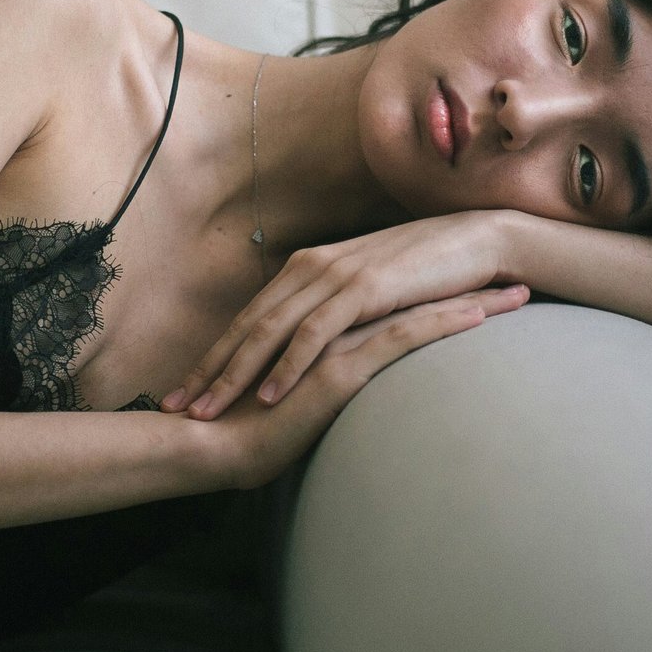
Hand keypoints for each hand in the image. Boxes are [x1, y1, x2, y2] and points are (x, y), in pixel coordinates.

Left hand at [163, 210, 527, 420]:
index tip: (187, 392)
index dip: (216, 356)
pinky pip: (316, 332)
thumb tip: (312, 349)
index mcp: (308, 268)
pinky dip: (289, 364)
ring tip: (207, 411)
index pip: (251, 319)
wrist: (475, 240)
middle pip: (248, 326)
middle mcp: (312, 268)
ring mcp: (335, 276)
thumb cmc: (427, 271)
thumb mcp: (369, 292)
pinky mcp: (364, 289)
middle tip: (177, 409)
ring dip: (235, 375)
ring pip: (270, 331)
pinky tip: (270, 395)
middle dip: (209, 370)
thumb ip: (336, 313)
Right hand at [202, 296, 519, 488]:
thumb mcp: (300, 401)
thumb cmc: (250, 432)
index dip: (440, 291)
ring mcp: (335, 339)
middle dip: (469, 284)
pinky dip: (441, 322)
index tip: (483, 286)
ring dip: (471, 299)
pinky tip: (480, 316)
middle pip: (415, 294)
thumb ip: (327, 382)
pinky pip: (400, 336)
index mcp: (325, 326)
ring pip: (416, 308)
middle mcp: (332, 321)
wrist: (216, 446)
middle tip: (517, 279)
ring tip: (519, 294)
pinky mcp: (339, 366)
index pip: (395, 300)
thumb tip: (358, 392)